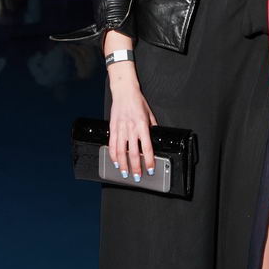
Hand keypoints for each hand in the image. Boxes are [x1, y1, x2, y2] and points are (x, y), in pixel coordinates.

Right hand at [107, 63, 157, 181]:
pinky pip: (112, 144)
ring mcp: (120, 129)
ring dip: (123, 165)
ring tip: (125, 173)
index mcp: (142, 126)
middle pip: (133, 153)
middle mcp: (131, 129)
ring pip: (120, 152)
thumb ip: (152, 126)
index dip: (148, 160)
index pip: (147, 148)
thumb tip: (155, 137)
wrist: (124, 91)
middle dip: (135, 167)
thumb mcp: (150, 113)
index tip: (150, 169)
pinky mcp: (112, 128)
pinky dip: (113, 155)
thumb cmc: (138, 101)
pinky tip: (115, 161)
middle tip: (137, 177)